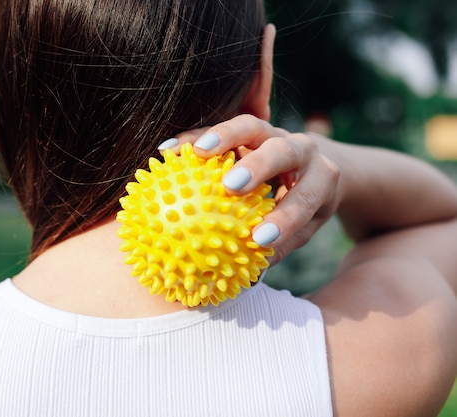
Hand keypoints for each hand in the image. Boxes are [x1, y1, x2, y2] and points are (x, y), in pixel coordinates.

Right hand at [158, 114, 340, 264]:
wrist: (314, 164)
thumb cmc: (307, 205)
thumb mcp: (305, 227)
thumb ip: (281, 246)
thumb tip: (250, 274)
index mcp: (321, 177)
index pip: (306, 197)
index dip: (285, 217)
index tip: (260, 239)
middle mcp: (300, 148)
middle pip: (282, 149)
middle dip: (258, 165)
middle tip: (231, 186)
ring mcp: (273, 133)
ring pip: (250, 126)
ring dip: (223, 137)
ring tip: (195, 153)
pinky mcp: (247, 129)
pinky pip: (219, 130)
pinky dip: (194, 138)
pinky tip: (168, 151)